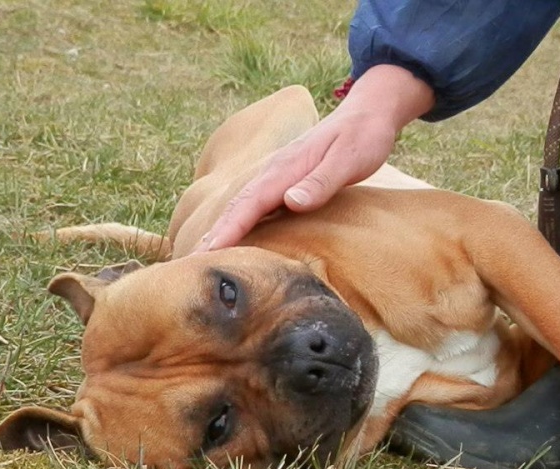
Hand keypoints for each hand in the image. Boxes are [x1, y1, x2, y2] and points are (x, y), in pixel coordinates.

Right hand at [197, 65, 435, 250]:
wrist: (369, 112)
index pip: (249, 204)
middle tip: (190, 264)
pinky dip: (240, 222)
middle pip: (237, 206)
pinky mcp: (285, 181)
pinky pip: (256, 205)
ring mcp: (278, 175)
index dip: (228, 230)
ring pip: (243, 205)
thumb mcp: (349, 160)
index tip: (206, 254)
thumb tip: (290, 203)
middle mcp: (275, 171)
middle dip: (213, 235)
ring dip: (222, 229)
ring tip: (202, 256)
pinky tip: (236, 237)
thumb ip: (320, 182)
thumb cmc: (363, 138)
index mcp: (285, 168)